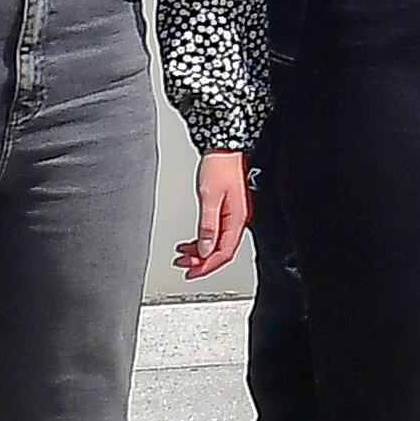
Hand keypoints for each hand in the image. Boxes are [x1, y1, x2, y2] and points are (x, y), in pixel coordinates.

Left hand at [177, 151, 247, 277]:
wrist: (224, 148)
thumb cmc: (220, 166)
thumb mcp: (209, 197)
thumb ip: (207, 226)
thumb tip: (205, 249)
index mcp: (237, 219)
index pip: (224, 252)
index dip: (207, 266)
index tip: (191, 273)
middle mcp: (237, 220)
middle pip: (221, 251)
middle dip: (201, 262)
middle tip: (182, 266)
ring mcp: (233, 216)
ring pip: (217, 243)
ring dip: (200, 252)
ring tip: (182, 255)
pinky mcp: (227, 210)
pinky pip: (216, 233)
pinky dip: (202, 241)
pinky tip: (191, 242)